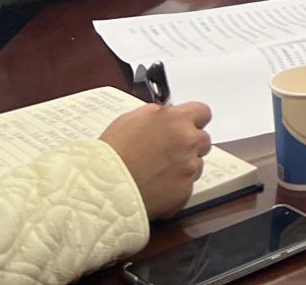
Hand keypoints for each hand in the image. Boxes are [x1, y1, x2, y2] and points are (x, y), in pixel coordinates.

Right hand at [100, 101, 213, 218]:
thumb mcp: (132, 119)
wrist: (101, 189)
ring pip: (196, 164)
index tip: (187, 125)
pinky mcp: (185, 193)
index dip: (193, 120)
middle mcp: (188, 142)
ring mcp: (189, 169)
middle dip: (189, 144)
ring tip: (157, 171)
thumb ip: (157, 114)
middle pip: (202, 140)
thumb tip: (167, 113)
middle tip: (167, 152)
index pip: (203, 112)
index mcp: (177, 120)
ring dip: (183, 166)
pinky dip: (175, 187)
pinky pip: (187, 187)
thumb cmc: (112, 154)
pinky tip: (156, 186)